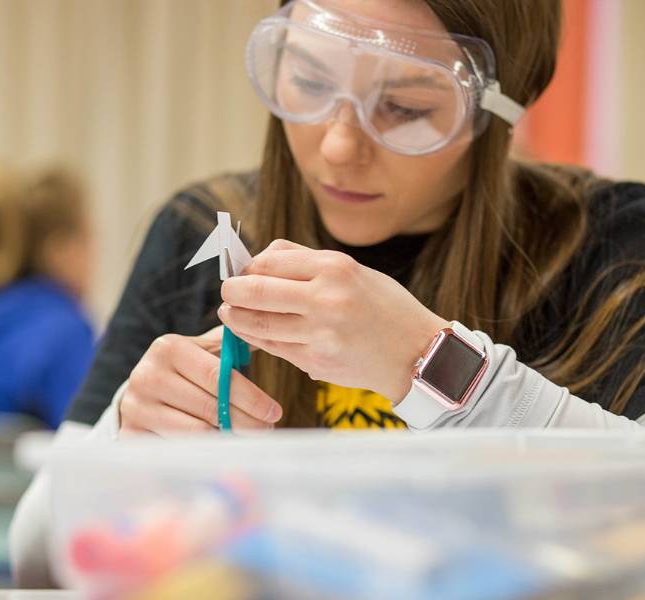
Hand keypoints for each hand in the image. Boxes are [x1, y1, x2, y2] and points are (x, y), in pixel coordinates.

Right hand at [120, 325, 281, 434]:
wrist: (141, 395)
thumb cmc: (184, 372)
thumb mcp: (202, 351)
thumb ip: (229, 344)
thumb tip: (263, 332)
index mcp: (168, 347)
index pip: (218, 376)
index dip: (250, 397)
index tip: (274, 412)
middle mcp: (147, 375)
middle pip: (210, 407)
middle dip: (246, 421)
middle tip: (267, 430)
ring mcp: (136, 407)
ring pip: (196, 433)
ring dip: (228, 438)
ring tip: (247, 438)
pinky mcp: (130, 435)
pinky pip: (179, 450)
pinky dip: (205, 452)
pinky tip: (222, 448)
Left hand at [218, 240, 449, 402]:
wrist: (418, 353)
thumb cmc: (383, 306)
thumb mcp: (352, 270)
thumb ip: (304, 260)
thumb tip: (257, 258)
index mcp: (335, 267)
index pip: (269, 261)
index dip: (247, 268)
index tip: (241, 273)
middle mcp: (326, 298)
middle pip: (256, 291)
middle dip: (231, 292)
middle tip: (226, 293)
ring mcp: (321, 333)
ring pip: (258, 324)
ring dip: (235, 318)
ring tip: (229, 314)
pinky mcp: (317, 361)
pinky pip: (273, 348)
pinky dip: (255, 339)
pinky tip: (250, 332)